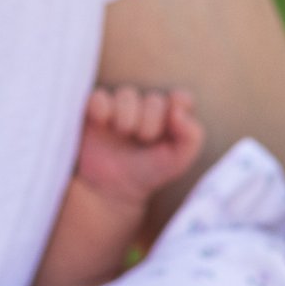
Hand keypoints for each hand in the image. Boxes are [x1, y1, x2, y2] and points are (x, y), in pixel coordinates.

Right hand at [76, 85, 205, 210]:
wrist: (112, 191)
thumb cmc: (146, 173)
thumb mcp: (177, 161)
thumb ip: (191, 137)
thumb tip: (178, 111)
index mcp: (168, 118)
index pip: (180, 99)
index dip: (179, 102)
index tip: (173, 116)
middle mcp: (144, 109)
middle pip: (154, 99)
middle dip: (151, 119)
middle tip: (144, 139)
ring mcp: (118, 108)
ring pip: (126, 94)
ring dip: (127, 113)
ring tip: (122, 132)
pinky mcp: (94, 112)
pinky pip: (98, 97)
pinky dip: (101, 106)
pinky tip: (102, 121)